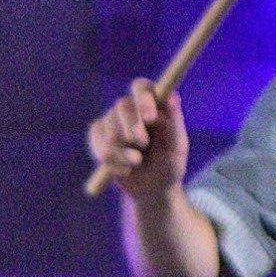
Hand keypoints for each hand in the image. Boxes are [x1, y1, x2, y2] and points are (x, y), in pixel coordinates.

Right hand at [86, 77, 188, 199]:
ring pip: (110, 129)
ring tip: (137, 162)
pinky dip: (112, 161)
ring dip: (124, 150)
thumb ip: (174, 122)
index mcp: (152, 104)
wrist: (153, 189)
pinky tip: (124, 169)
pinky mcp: (98, 138)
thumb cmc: (170, 164)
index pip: (140, 87)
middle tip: (142, 143)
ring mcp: (111, 122)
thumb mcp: (177, 146)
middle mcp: (130, 109)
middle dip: (132, 126)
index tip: (150, 117)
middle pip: (121, 105)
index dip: (142, 98)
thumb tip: (171, 96)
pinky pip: (99, 145)